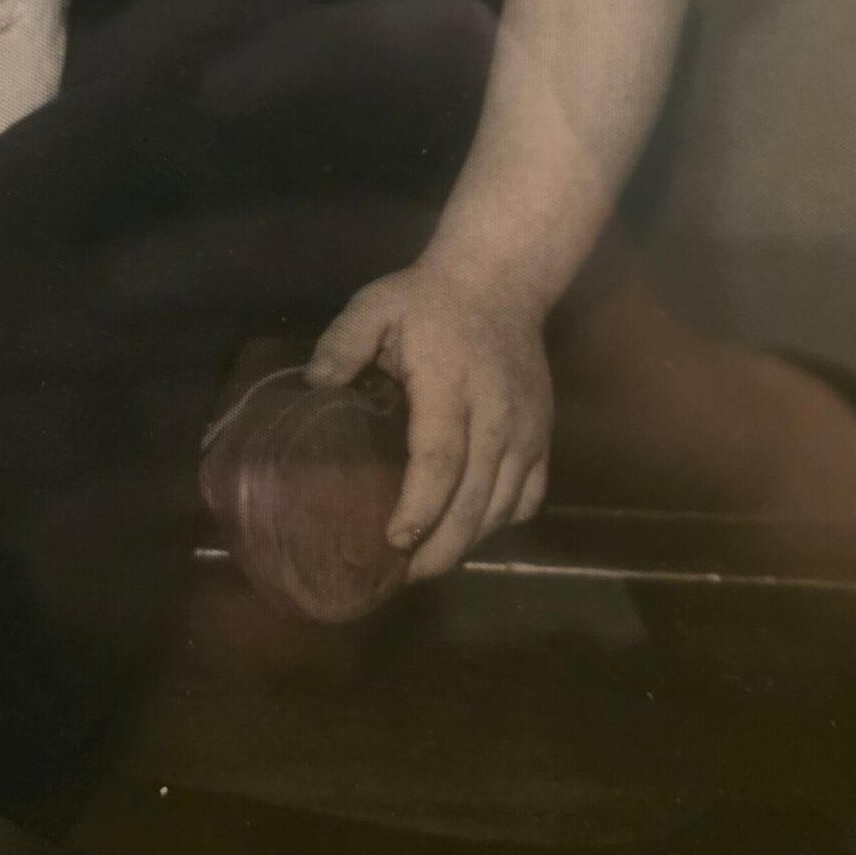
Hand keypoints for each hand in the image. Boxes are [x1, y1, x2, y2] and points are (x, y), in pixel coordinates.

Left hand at [306, 262, 552, 581]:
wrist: (500, 280)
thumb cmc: (427, 300)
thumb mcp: (375, 306)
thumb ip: (342, 344)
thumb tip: (311, 389)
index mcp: (449, 384)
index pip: (440, 460)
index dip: (420, 507)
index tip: (394, 538)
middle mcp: (496, 412)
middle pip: (476, 496)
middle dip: (444, 545)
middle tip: (408, 574)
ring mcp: (527, 426)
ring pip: (506, 503)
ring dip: (471, 540)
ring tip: (432, 559)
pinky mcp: (544, 433)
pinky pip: (531, 493)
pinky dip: (504, 520)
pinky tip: (473, 529)